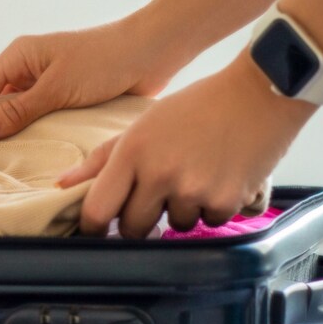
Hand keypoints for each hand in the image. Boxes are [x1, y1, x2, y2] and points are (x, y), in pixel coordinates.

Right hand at [0, 17, 199, 144]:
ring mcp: (43, 85)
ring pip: (5, 115)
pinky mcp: (62, 100)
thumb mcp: (58, 86)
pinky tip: (6, 156)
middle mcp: (26, 70)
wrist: (152, 52)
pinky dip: (14, 138)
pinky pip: (28, 122)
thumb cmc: (106, 60)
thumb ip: (17, 110)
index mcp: (18, 58)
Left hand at [59, 55, 314, 236]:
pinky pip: (212, 222)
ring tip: (198, 175)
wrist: (259, 93)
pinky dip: (217, 207)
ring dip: (184, 210)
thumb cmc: (197, 107)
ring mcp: (194, 190)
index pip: (97, 211)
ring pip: (177, 225)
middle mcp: (160, 174)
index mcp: (133, 152)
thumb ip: (103, 158)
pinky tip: (223, 177)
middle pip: (134, 229)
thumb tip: (63, 183)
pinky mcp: (227, 201)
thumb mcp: (143, 123)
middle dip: (142, 220)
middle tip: (159, 195)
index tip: (98, 230)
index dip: (93, 228)